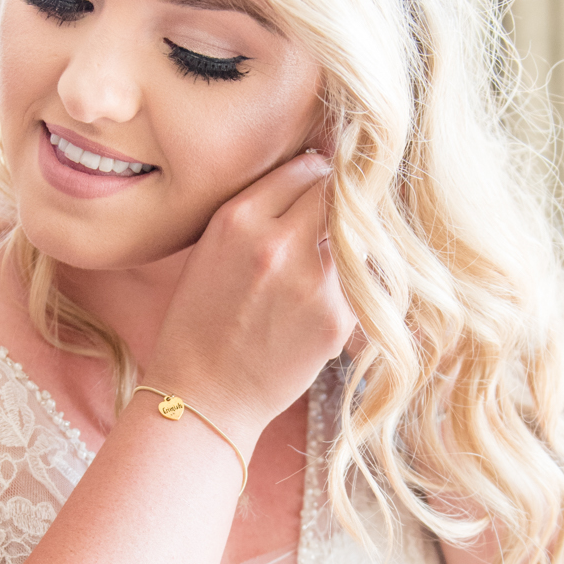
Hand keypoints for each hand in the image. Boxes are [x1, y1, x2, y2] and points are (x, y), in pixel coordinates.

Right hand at [145, 151, 353, 443]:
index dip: (318, 177)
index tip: (322, 188)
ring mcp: (310, 281)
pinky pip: (360, 284)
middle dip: (340, 203)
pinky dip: (350, 288)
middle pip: (338, 193)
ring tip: (324, 268)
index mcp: (237, 218)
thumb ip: (258, 213)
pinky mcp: (335, 318)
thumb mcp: (213, 250)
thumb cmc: (203, 322)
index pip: (306, 168)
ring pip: (356, 238)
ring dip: (349, 246)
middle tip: (335, 222)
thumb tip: (315, 175)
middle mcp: (274, 242)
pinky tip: (319, 307)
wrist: (202, 395)